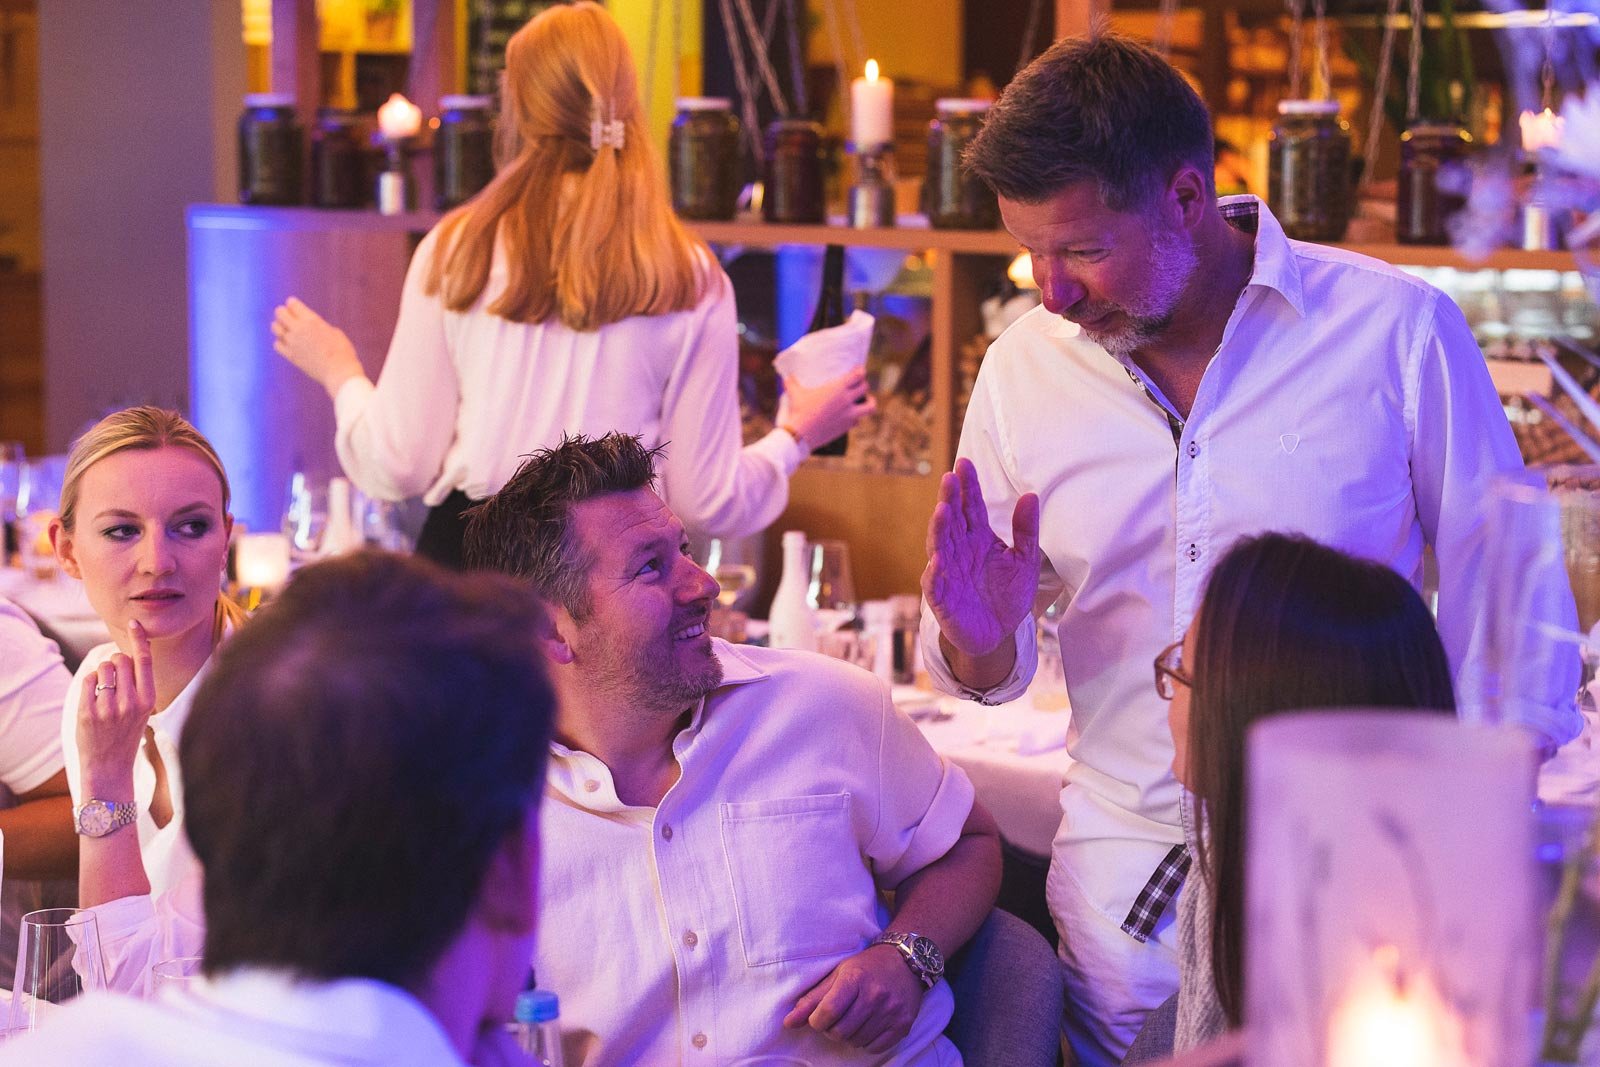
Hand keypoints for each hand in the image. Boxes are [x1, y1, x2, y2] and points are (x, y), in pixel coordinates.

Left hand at [77, 621, 155, 792]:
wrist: (110, 766)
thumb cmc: (126, 734)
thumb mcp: (142, 711)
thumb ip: (136, 685)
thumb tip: (121, 655)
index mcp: (149, 700)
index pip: (144, 661)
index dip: (139, 639)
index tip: (134, 622)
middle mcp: (131, 702)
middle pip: (121, 660)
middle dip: (115, 662)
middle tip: (114, 677)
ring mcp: (109, 707)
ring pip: (103, 668)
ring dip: (102, 672)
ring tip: (104, 689)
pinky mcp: (89, 712)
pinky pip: (88, 681)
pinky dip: (90, 683)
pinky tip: (93, 698)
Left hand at [271, 296, 363, 397]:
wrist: (339, 372)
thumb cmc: (342, 352)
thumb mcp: (334, 332)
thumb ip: (319, 325)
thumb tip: (310, 325)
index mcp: (312, 320)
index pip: (292, 304)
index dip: (293, 304)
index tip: (298, 309)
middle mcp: (299, 329)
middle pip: (280, 313)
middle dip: (283, 313)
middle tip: (290, 318)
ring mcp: (293, 343)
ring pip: (275, 327)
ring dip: (280, 326)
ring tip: (288, 330)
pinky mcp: (291, 356)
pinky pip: (277, 345)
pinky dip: (280, 342)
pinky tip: (289, 344)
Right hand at [782, 369, 875, 449]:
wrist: (801, 434)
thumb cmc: (799, 411)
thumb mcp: (795, 394)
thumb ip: (792, 383)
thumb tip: (787, 376)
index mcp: (838, 388)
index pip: (858, 375)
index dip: (861, 371)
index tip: (859, 370)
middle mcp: (847, 400)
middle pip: (865, 388)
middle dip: (864, 385)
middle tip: (859, 385)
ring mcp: (849, 414)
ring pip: (870, 406)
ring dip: (870, 402)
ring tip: (866, 401)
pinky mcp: (847, 427)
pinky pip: (858, 420)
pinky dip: (856, 417)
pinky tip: (851, 416)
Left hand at [782, 944, 924, 1053]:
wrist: (906, 962)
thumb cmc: (866, 967)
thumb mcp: (837, 975)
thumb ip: (812, 999)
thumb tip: (788, 1023)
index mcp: (855, 979)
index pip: (828, 1011)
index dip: (816, 1021)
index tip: (818, 1018)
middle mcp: (875, 995)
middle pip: (840, 1031)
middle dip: (831, 1030)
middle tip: (836, 1020)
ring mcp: (891, 1011)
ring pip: (856, 1041)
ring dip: (849, 1036)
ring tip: (853, 1020)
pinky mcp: (903, 1024)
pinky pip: (875, 1047)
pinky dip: (866, 1041)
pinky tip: (868, 1026)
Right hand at [921, 458, 1040, 657]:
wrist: (998, 634)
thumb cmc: (1007, 595)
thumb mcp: (1025, 561)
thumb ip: (1026, 530)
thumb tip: (1031, 495)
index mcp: (978, 538)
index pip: (970, 507)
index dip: (968, 487)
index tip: (965, 464)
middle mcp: (959, 551)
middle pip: (952, 520)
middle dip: (949, 499)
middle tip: (949, 478)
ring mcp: (947, 572)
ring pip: (939, 546)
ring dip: (939, 529)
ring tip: (942, 511)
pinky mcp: (942, 599)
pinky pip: (934, 583)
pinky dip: (935, 572)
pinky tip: (938, 559)